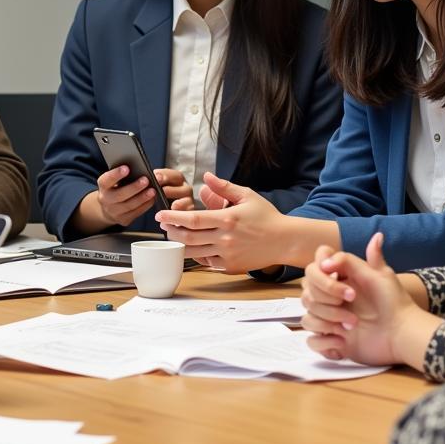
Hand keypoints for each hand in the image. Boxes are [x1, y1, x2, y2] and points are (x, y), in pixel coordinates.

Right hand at [92, 165, 158, 226]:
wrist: (109, 207)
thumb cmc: (116, 188)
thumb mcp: (115, 180)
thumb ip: (123, 174)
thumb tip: (138, 168)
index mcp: (103, 186)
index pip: (106, 180)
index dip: (115, 174)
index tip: (126, 168)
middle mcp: (105, 200)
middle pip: (119, 195)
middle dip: (134, 187)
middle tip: (146, 180)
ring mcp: (113, 212)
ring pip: (129, 206)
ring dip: (142, 198)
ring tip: (153, 190)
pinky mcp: (123, 220)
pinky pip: (136, 213)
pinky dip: (145, 205)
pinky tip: (152, 199)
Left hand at [155, 173, 286, 272]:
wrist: (285, 241)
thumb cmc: (266, 217)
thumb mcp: (247, 196)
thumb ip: (224, 187)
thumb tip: (206, 177)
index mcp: (227, 219)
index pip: (192, 219)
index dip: (172, 217)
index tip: (159, 214)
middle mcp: (225, 238)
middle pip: (188, 237)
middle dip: (171, 231)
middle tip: (163, 226)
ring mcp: (227, 255)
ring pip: (193, 252)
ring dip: (179, 245)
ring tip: (174, 236)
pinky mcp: (230, 266)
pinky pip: (206, 262)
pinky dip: (196, 255)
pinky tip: (193, 247)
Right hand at [301, 234, 439, 369]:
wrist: (403, 333)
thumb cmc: (393, 301)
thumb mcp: (379, 275)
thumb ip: (353, 259)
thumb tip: (329, 256)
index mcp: (337, 281)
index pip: (312, 271)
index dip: (321, 276)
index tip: (339, 279)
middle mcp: (329, 300)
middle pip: (306, 295)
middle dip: (328, 301)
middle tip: (351, 303)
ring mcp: (328, 321)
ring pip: (307, 319)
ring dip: (327, 322)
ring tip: (351, 327)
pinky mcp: (331, 342)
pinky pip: (312, 342)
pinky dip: (326, 343)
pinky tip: (343, 344)